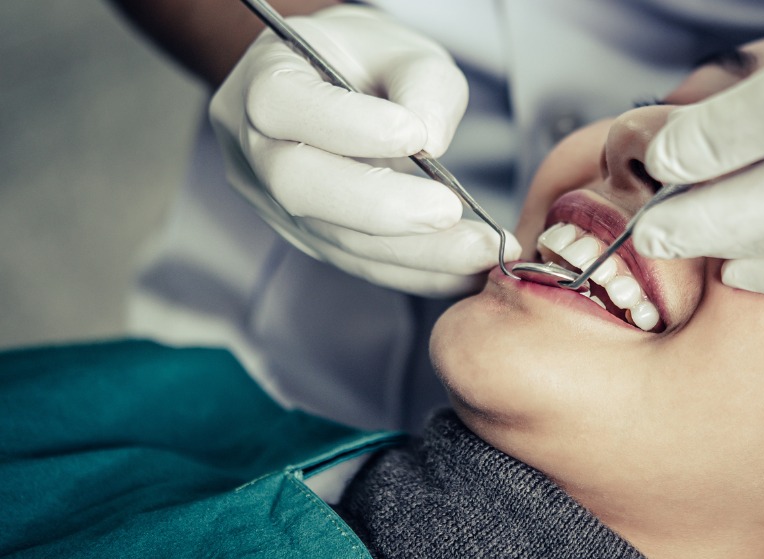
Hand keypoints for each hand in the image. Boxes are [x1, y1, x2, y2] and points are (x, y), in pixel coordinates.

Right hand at [210, 5, 518, 296]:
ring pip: (332, 237)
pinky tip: (465, 272)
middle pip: (297, 185)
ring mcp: (274, 201)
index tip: (415, 136)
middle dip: (381, 206)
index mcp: (262, 80)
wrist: (342, 90)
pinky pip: (359, 262)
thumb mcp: (403, 50)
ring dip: (413, 252)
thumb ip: (423, 85)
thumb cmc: (368, 62)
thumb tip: (432, 142)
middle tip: (450, 212)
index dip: (345, 125)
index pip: (280, 103)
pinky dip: (416, 271)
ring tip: (479, 252)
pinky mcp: (310, 238)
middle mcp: (253, 146)